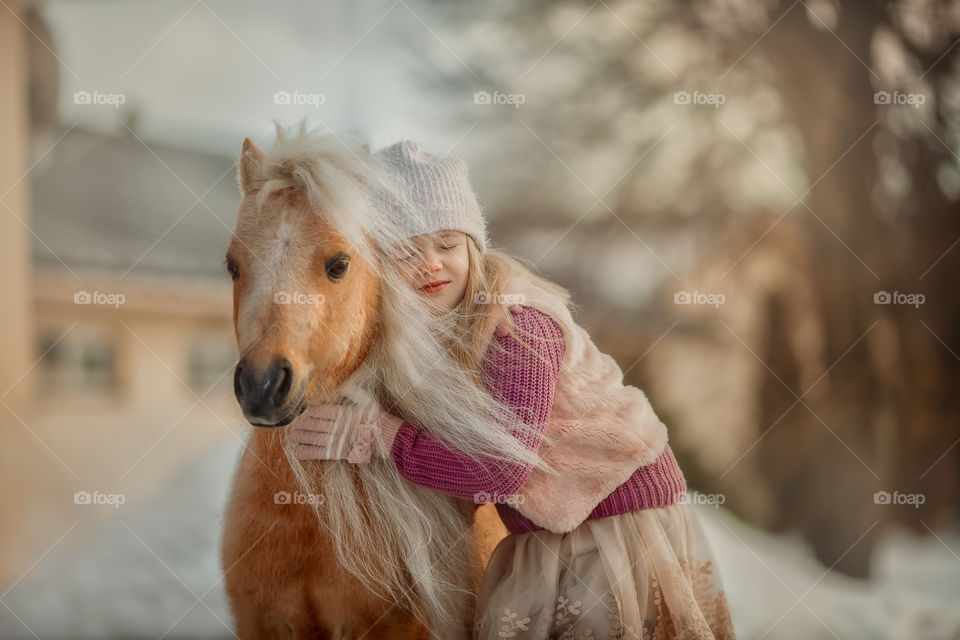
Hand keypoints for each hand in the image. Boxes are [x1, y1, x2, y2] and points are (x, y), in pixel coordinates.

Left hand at [288, 400, 403, 462]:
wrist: (384, 438)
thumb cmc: (376, 419)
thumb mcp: (367, 401)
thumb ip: (354, 393)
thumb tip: (345, 385)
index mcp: (343, 412)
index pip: (319, 410)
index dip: (308, 411)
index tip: (304, 412)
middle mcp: (337, 426)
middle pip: (312, 424)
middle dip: (300, 424)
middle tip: (293, 425)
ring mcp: (336, 440)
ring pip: (311, 437)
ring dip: (299, 436)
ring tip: (292, 435)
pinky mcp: (336, 453)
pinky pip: (316, 452)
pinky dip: (305, 452)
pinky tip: (298, 450)